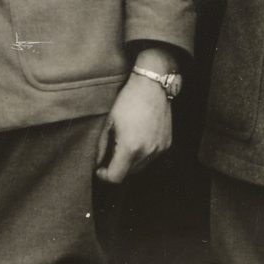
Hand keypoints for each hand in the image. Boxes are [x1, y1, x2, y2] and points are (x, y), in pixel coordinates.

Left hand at [96, 60, 174, 184]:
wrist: (152, 85)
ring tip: (125, 143)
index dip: (104, 176)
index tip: (100, 167)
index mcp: (130, 147)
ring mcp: (159, 149)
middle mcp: (147, 152)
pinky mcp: (166, 144)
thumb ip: (100, 147)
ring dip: (130, 162)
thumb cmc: (128, 100)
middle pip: (128, 174)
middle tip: (110, 153)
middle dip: (117, 167)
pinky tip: (138, 138)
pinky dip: (143, 154)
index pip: (115, 178)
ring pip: (140, 167)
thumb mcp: (109, 123)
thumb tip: (96, 163)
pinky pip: (151, 158)